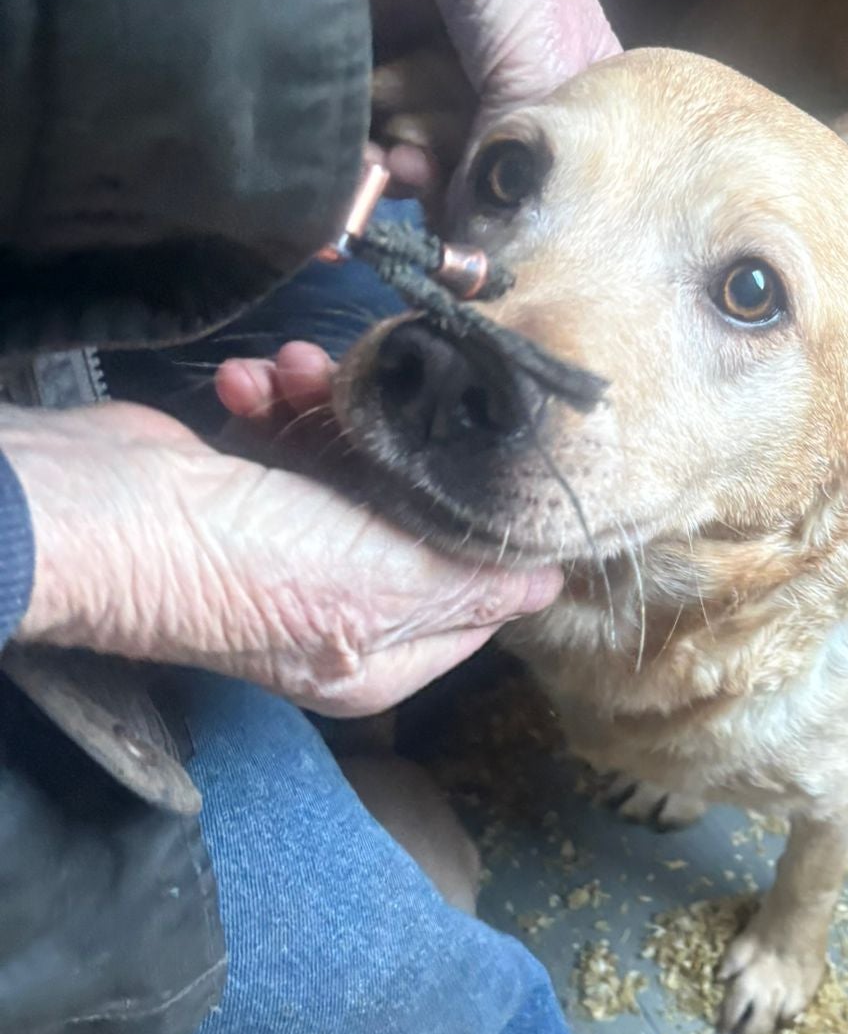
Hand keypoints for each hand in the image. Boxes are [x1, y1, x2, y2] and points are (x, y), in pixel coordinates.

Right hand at [3, 362, 558, 716]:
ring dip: (328, 407)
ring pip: (349, 465)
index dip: (493, 541)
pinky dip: (274, 402)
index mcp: (382, 657)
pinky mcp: (241, 489)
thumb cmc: (259, 563)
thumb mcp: (392, 583)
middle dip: (402, 454)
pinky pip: (284, 437)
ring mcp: (287, 549)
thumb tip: (551, 586)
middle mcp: (340, 609)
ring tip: (300, 376)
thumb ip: (475, 582)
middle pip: (414, 522)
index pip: (476, 605)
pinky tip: (256, 383)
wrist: (112, 515)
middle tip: (391, 401)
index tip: (506, 473)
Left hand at [352, 0, 618, 193]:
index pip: (553, 182)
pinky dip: (363, 158)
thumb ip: (522, 131)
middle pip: (481, 183)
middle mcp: (503, 104)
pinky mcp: (375, 87)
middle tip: (425, 154)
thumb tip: (485, 223)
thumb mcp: (543, 38)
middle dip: (450, 175)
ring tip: (395, 126)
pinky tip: (366, 148)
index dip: (517, 199)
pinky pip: (369, 151)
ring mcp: (435, 97)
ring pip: (422, 174)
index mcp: (566, 95)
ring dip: (403, 161)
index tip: (489, 199)